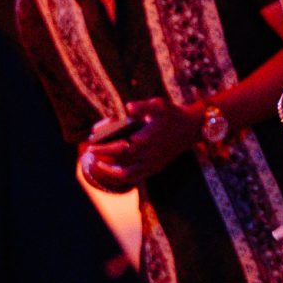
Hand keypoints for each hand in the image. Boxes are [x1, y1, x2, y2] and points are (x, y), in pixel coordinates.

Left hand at [80, 97, 201, 189]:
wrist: (192, 127)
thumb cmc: (173, 114)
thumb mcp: (159, 105)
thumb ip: (143, 106)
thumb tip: (128, 107)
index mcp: (147, 138)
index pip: (119, 147)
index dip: (103, 148)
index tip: (91, 145)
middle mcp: (149, 154)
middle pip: (120, 161)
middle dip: (103, 159)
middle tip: (90, 154)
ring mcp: (153, 163)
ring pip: (128, 174)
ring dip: (111, 172)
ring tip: (99, 165)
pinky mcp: (156, 168)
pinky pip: (137, 178)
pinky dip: (124, 178)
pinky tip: (115, 173)